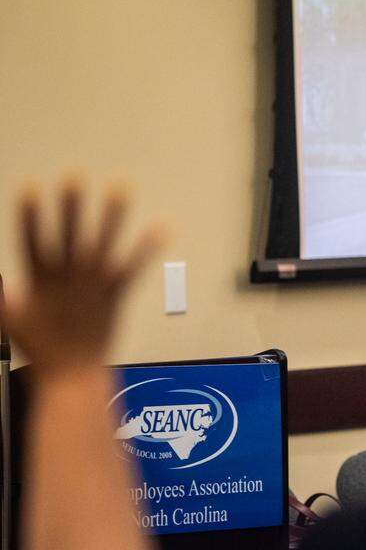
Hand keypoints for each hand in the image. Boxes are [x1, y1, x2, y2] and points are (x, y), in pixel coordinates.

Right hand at [1, 181, 163, 371]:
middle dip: (71, 205)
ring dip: (113, 214)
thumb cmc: (39, 348)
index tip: (31, 186)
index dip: (31, 214)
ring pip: (104, 242)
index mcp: (40, 281)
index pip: (33, 240)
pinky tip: (165, 225)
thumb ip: (2, 298)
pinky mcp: (116, 293)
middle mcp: (69, 278)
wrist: (71, 376)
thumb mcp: (10, 320)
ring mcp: (94, 284)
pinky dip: (149, 246)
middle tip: (75, 173)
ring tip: (121, 184)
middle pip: (69, 234)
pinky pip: (134, 266)